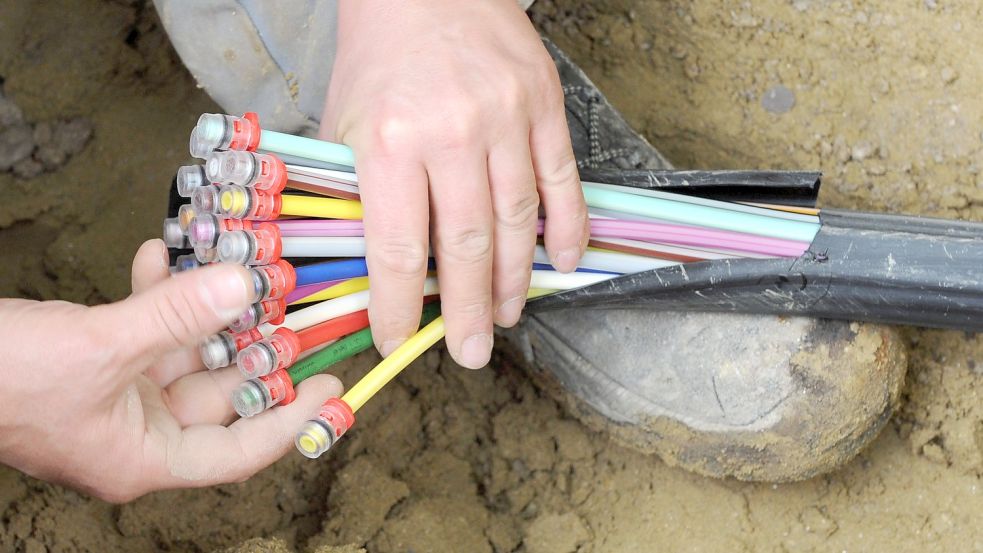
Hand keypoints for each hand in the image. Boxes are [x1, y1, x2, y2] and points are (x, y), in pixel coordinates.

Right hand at [0, 240, 341, 501]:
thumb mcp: (100, 346)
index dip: (292, 419)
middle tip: (292, 305)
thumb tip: (246, 286)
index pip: (239, 451)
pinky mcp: (95, 361)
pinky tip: (163, 253)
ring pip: (184, 353)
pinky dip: (156, 294)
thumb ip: (177, 317)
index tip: (332, 383)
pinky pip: (143, 329)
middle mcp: (136, 431)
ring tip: (235, 266)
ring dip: (206, 309)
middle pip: (219, 394)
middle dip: (254, 346)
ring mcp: (115, 396)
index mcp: (143, 457)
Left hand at [320, 0, 588, 368]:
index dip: (399, 307)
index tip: (400, 340)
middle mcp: (451, 134)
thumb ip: (358, 194)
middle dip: (469, 310)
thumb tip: (377, 268)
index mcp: (389, 141)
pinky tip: (564, 263)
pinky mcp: (544, 105)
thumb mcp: (344, 125)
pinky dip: (566, 228)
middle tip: (470, 351)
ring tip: (507, 316)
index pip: (399, 249)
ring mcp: (506, 120)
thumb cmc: (379, 57)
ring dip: (515, 280)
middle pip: (466, 246)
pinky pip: (562, 181)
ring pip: (517, 222)